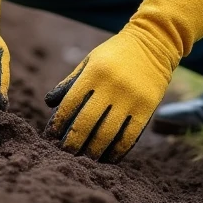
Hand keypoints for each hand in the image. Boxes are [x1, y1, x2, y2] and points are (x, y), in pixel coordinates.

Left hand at [44, 27, 172, 161]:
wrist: (153, 43)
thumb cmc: (115, 54)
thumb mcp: (90, 60)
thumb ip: (70, 82)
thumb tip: (49, 103)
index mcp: (94, 72)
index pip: (70, 103)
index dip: (59, 122)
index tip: (50, 136)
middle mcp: (111, 86)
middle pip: (86, 122)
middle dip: (73, 141)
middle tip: (64, 154)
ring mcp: (130, 98)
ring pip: (107, 133)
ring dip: (93, 150)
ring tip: (84, 159)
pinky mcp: (146, 108)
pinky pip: (129, 136)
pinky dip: (117, 151)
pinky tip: (108, 158)